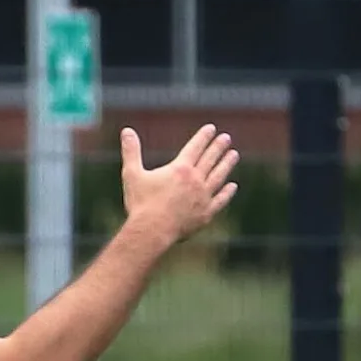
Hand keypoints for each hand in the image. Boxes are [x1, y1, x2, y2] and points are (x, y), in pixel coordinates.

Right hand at [119, 125, 239, 251]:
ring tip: (234, 155)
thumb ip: (131, 152)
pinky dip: (227, 193)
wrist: (151, 231)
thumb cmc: (140, 204)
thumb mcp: (132, 174)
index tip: (211, 129)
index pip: (195, 147)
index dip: (203, 137)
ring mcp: (203, 197)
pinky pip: (220, 200)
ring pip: (219, 176)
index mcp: (180, 169)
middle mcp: (195, 180)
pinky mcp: (205, 214)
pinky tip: (232, 186)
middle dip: (218, 147)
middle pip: (210, 159)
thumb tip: (126, 130)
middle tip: (226, 138)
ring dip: (227, 165)